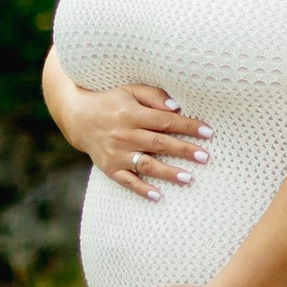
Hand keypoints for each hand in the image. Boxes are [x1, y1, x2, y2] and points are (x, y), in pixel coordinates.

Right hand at [64, 79, 212, 200]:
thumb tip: (177, 108)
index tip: (208, 132)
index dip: (188, 126)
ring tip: (189, 178)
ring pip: (146, 164)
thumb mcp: (130, 90)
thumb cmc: (111, 101)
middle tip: (205, 157)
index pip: (165, 121)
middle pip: (159, 143)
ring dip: (168, 172)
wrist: (78, 117)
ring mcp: (116, 153)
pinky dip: (141, 189)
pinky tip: (158, 196)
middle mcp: (124, 135)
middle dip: (184, 150)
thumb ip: (154, 96)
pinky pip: (127, 181)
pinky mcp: (109, 168)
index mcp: (132, 114)